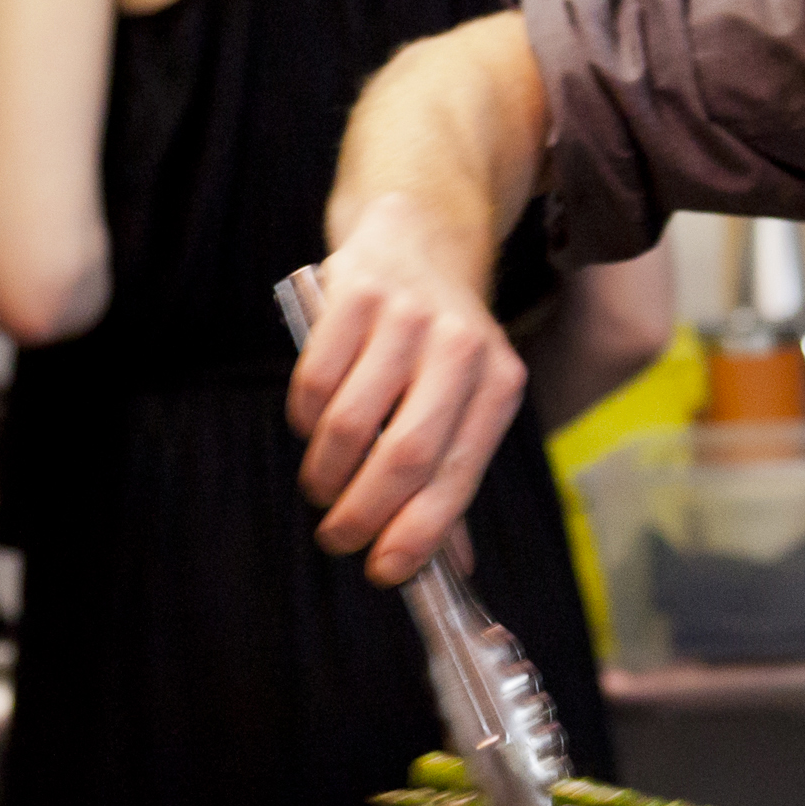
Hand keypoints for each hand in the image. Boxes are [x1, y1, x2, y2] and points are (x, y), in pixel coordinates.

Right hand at [287, 193, 526, 583]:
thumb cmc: (440, 343)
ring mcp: (407, 316)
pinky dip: (304, 422)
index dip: (417, 533)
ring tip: (322, 488)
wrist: (420, 234)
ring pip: (351, 425)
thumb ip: (455, 479)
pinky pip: (314, 382)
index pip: (457, 475)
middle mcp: (461, 347)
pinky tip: (312, 429)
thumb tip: (452, 571)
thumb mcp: (468, 399)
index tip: (382, 571)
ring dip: (326, 475)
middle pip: (404, 457)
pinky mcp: (354, 293)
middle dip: (363, 514)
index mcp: (500, 383)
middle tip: (339, 538)